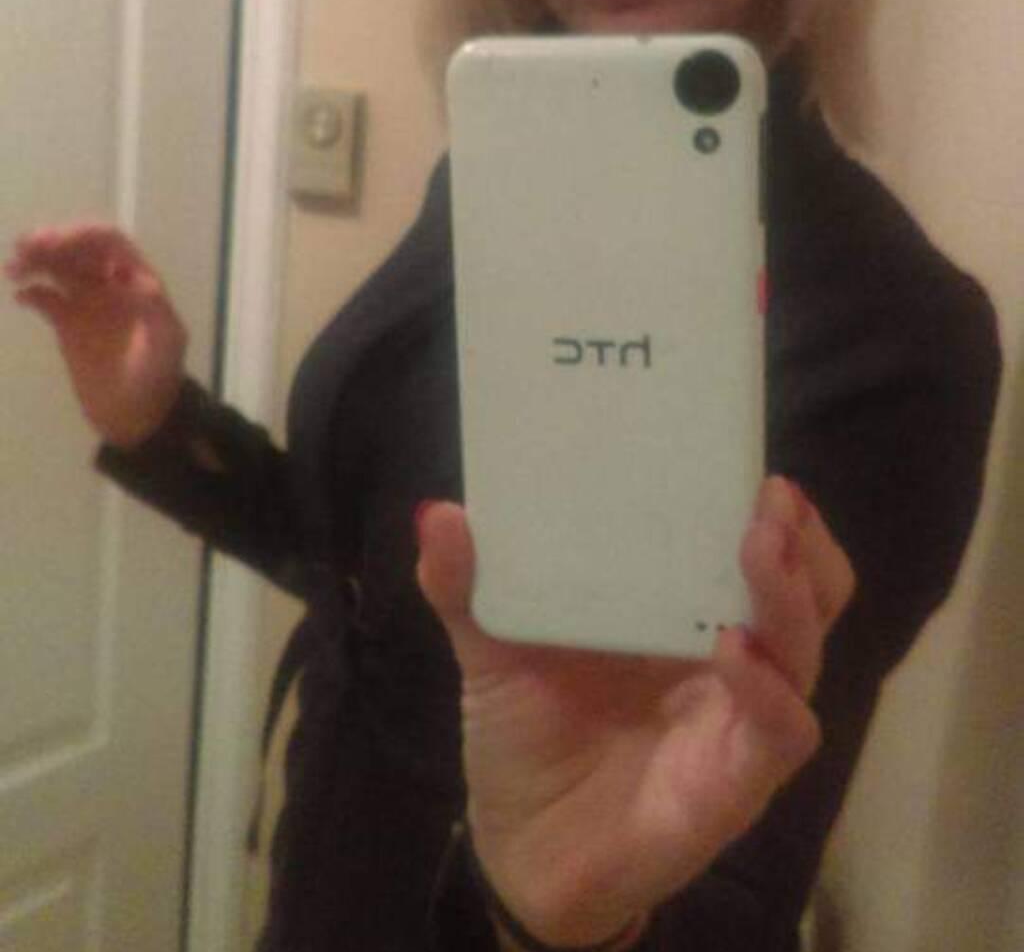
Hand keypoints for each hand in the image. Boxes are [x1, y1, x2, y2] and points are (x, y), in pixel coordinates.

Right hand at [6, 224, 187, 446]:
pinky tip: (20, 296)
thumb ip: (155, 310)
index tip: (55, 243)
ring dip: (36, 260)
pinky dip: (32, 292)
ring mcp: (87, 303)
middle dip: (52, 242)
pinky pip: (46, 298)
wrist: (138, 415)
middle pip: (78, 250)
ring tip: (13, 268)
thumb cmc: (157, 376)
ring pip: (58, 269)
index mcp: (136, 279)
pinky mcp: (68, 325)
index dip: (81, 236)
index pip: (108, 242)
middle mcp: (109, 284)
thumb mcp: (166, 341)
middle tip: (25, 249)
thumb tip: (136, 281)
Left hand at [417, 478, 853, 948]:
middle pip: (808, 586)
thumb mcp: (491, 648)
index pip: (756, 541)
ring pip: (805, 647)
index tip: (753, 459)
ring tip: (760, 550)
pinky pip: (782, 730)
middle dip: (801, 539)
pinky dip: (767, 689)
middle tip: (770, 500)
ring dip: (791, 595)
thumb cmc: (524, 731)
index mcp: (681, 605)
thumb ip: (465, 586)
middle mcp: (728, 651)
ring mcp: (741, 714)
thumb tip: (436, 515)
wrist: (522, 849)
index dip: (770, 504)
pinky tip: (734, 652)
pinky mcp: (740, 779)